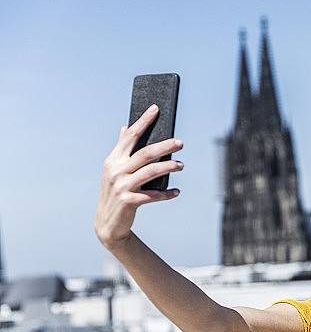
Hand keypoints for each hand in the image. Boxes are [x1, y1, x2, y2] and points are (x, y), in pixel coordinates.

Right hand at [94, 104, 183, 249]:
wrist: (108, 223)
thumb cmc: (116, 192)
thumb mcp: (115, 170)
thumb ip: (122, 149)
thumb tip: (126, 127)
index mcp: (113, 160)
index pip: (130, 136)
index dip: (143, 121)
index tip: (156, 109)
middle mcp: (116, 171)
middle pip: (145, 153)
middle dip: (165, 146)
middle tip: (181, 142)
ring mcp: (122, 186)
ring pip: (151, 172)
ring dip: (169, 167)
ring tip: (182, 165)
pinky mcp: (129, 202)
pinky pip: (153, 195)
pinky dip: (166, 194)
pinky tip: (177, 192)